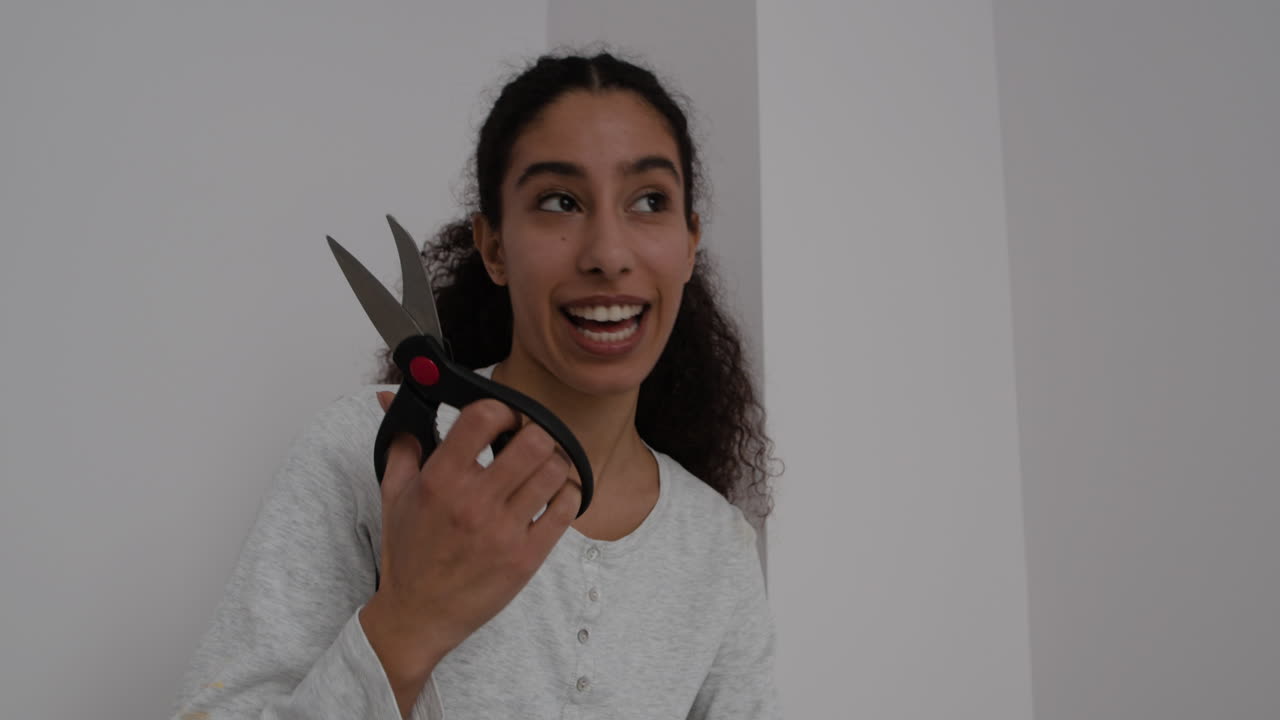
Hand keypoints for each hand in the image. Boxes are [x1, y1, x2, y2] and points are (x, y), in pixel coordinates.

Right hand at [360, 391, 580, 712]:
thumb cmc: (409, 552)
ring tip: (542, 470)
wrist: (418, 614)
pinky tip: (553, 497)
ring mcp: (503, 532)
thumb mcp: (395, 494)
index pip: (483, 417)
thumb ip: (403, 443)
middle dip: (537, 435)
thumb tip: (394, 398)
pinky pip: (566, 510)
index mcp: (440, 480)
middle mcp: (473, 503)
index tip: (504, 419)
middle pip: (534, 442)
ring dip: (554, 464)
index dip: (502, 408)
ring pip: (555, 472)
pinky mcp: (526, 558)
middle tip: (530, 444)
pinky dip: (567, 495)